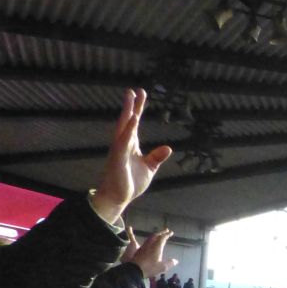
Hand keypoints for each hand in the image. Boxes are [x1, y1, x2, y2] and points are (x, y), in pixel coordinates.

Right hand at [91, 89, 172, 224]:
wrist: (118, 197)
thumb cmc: (130, 182)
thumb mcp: (149, 168)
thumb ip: (157, 157)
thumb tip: (168, 148)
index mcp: (130, 144)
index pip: (134, 123)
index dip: (138, 109)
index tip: (141, 95)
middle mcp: (123, 143)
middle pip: (127, 120)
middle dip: (131, 105)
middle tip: (134, 90)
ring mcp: (120, 150)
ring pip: (124, 128)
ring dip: (128, 113)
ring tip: (131, 99)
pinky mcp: (118, 158)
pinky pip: (122, 142)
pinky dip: (127, 131)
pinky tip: (132, 120)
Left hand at [125, 228, 177, 278]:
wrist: (134, 269)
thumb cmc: (150, 268)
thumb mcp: (162, 267)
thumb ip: (170, 263)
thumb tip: (176, 261)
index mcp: (157, 247)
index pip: (162, 238)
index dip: (167, 234)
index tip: (171, 232)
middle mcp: (150, 245)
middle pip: (156, 236)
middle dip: (161, 232)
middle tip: (166, 230)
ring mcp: (144, 246)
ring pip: (150, 238)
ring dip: (155, 235)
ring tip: (159, 235)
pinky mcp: (139, 250)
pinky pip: (146, 241)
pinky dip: (150, 239)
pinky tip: (150, 242)